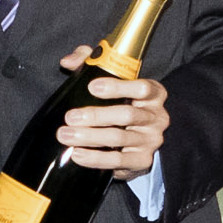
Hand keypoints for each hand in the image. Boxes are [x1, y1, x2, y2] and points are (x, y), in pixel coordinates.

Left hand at [53, 43, 170, 175]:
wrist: (135, 141)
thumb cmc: (121, 103)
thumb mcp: (110, 79)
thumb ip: (89, 62)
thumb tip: (67, 62)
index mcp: (153, 94)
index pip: (142, 88)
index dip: (118, 87)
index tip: (92, 86)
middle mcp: (156, 117)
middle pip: (127, 115)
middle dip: (96, 116)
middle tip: (70, 117)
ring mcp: (151, 140)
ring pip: (120, 137)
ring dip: (90, 137)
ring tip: (66, 135)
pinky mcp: (142, 161)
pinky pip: (118, 161)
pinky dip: (96, 158)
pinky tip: (78, 154)